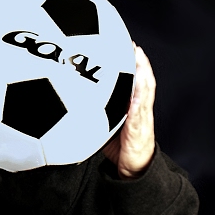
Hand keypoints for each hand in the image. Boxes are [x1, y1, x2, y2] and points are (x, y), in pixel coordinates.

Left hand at [102, 43, 155, 178]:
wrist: (133, 169)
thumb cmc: (119, 147)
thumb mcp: (104, 126)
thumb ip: (93, 114)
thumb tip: (69, 104)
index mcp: (131, 106)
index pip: (132, 80)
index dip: (130, 63)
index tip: (123, 45)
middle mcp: (139, 108)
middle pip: (142, 80)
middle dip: (138, 61)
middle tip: (131, 44)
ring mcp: (141, 118)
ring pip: (145, 91)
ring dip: (143, 72)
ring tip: (138, 57)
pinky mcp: (139, 129)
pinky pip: (140, 111)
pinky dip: (140, 96)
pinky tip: (138, 85)